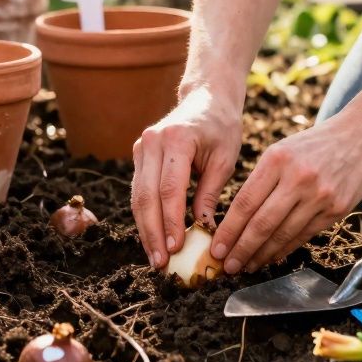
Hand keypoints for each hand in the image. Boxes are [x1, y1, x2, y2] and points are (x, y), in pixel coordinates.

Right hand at [131, 85, 242, 267]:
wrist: (206, 98)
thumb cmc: (221, 128)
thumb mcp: (224, 159)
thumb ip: (210, 193)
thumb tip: (202, 231)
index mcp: (176, 139)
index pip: (169, 188)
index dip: (170, 221)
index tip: (175, 248)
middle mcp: (151, 142)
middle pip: (146, 196)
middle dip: (152, 232)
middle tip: (160, 263)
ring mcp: (141, 147)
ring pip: (137, 197)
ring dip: (145, 229)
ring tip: (155, 258)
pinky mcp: (139, 155)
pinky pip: (139, 191)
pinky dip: (145, 216)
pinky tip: (153, 238)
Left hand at [210, 113, 361, 274]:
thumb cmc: (314, 146)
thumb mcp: (282, 151)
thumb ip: (261, 181)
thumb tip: (236, 221)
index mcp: (277, 160)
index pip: (245, 203)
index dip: (228, 230)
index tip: (216, 248)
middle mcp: (298, 178)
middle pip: (261, 223)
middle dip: (241, 250)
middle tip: (227, 266)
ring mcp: (319, 196)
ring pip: (283, 234)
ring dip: (261, 255)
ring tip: (247, 266)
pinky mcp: (336, 209)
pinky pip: (304, 236)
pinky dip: (285, 250)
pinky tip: (271, 258)